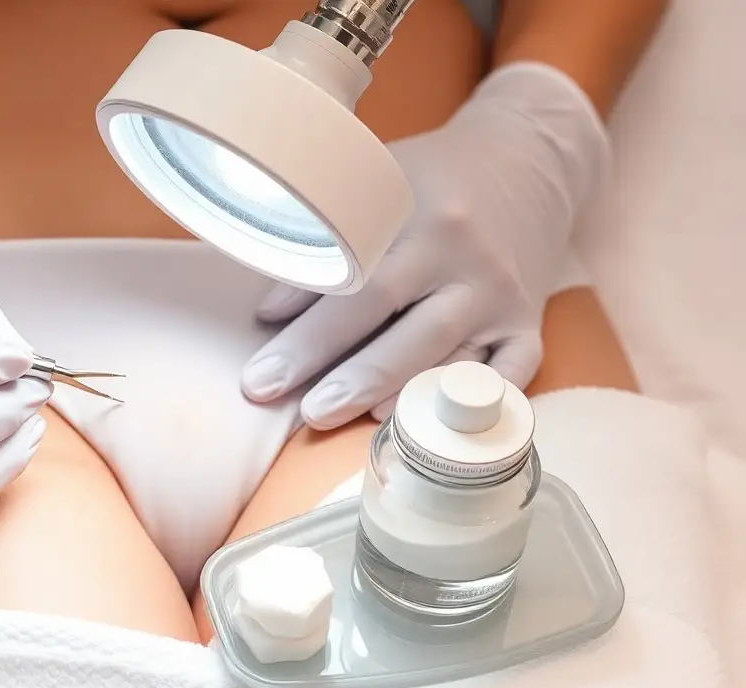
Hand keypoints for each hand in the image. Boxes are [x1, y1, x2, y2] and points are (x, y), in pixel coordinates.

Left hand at [242, 63, 608, 428]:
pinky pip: (508, 377)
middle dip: (344, 376)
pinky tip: (424, 424)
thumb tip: (270, 313)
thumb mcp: (377, 184)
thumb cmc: (433, 176)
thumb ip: (325, 240)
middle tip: (296, 410)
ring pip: (449, 359)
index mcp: (422, 216)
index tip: (262, 370)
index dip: (306, 333)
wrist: (530, 156)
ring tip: (340, 418)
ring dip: (393, 396)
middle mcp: (466, 259)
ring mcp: (502, 296)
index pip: (358, 284)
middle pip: (401, 328)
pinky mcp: (529, 324)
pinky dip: (468, 407)